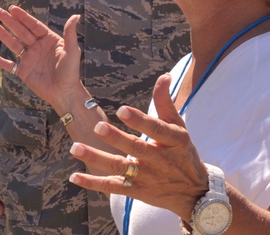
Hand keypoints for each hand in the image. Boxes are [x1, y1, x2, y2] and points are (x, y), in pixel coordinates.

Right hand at [0, 7, 84, 113]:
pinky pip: (9, 65)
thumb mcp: (72, 50)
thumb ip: (70, 33)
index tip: (13, 8)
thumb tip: (76, 15)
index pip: (33, 26)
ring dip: (3, 36)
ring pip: (13, 45)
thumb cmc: (71, 72)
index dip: (23, 17)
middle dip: (10, 22)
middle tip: (0, 12)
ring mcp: (29, 59)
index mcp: (48, 40)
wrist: (65, 94)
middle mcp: (37, 48)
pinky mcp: (23, 72)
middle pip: (21, 32)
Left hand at [66, 74, 207, 221]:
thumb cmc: (182, 152)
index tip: (122, 110)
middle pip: (135, 149)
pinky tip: (75, 176)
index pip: (156, 129)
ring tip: (75, 148)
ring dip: (96, 159)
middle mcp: (160, 160)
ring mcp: (147, 177)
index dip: (140, 120)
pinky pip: (113, 187)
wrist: (194, 193)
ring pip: (119, 168)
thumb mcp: (179, 127)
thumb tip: (164, 76)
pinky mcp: (136, 191)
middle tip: (97, 126)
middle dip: (116, 138)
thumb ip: (165, 102)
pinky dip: (94, 183)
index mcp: (173, 141)